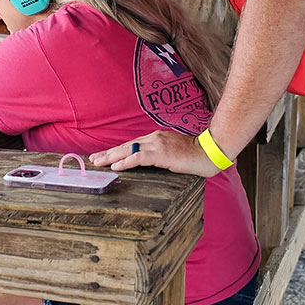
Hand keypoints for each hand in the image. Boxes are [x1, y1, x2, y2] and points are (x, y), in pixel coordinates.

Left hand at [89, 130, 219, 176]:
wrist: (210, 152)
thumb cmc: (195, 155)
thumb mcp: (173, 153)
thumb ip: (160, 155)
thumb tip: (150, 163)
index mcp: (156, 138)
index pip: (132, 145)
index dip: (117, 151)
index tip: (105, 156)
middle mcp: (153, 138)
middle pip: (126, 146)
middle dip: (108, 153)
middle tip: (93, 159)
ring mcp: (156, 144)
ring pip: (128, 150)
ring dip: (111, 157)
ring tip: (98, 163)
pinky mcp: (160, 154)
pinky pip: (138, 158)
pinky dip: (125, 162)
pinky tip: (116, 166)